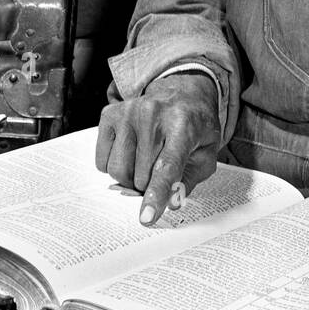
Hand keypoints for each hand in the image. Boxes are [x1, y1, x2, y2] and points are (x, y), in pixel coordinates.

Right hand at [96, 73, 220, 225]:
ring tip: (146, 160)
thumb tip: (169, 203)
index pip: (167, 166)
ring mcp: (128, 112)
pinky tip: (131, 150)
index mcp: (183, 125)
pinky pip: (102, 162)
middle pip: (140, 177)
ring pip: (118, 172)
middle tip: (161, 170)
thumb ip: (188, 182)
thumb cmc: (194, 127)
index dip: (156, 194)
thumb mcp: (206, 154)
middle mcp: (153, 114)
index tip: (146, 217)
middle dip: (149, 185)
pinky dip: (115, 166)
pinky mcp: (109, 114)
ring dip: (131, 178)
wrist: (181, 92)